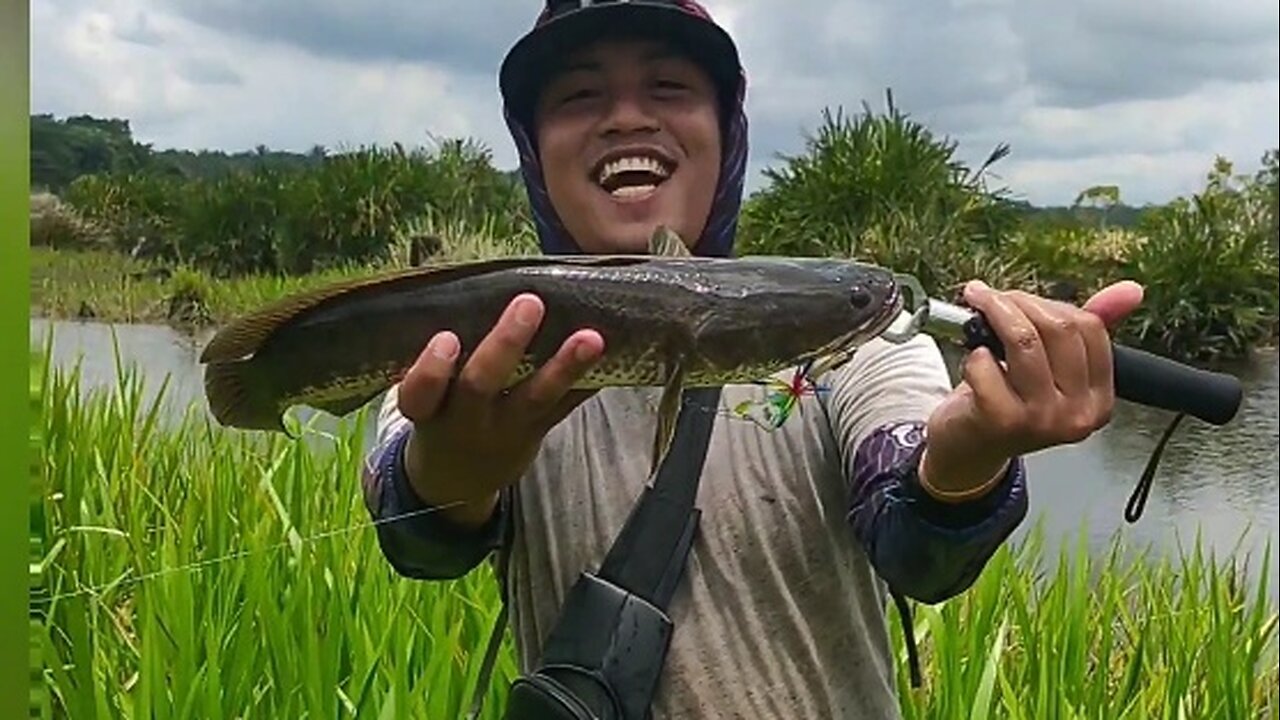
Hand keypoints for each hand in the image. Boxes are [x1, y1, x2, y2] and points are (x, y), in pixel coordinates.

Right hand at [397, 293, 604, 526]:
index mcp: (427, 408)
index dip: (432, 369)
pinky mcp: (537, 432)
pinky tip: (613, 355)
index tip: (446, 338)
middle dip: (506, 344)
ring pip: (535, 398)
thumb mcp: (425, 395)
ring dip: (564, 365)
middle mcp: (465, 420)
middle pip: (482, 385)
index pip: (420, 392)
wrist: (456, 480)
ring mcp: (505, 429)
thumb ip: (440, 359)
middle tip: (529, 303)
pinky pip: (564, 407)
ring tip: (591, 337)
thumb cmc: (440, 412)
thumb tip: (473, 288)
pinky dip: (587, 381)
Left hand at [920, 280, 1144, 499]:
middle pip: (1058, 328)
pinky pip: (986, 364)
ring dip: (993, 317)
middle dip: (1018, 303)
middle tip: (989, 299)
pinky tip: (973, 364)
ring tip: (977, 316)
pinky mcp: (1002, 420)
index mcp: (1099, 398)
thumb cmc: (1010, 402)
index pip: (1090, 328)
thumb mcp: (1054, 367)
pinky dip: (973, 354)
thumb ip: (1091, 328)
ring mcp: (1041, 419)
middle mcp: (1077, 413)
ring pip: (1024, 340)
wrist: (970, 450)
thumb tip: (1131, 290)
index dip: (1049, 303)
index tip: (1018, 297)